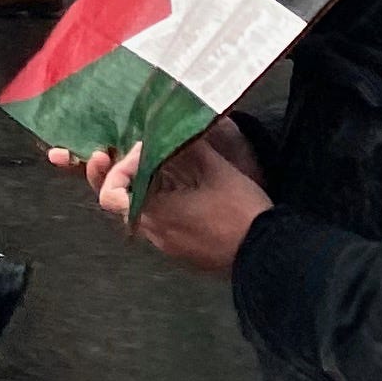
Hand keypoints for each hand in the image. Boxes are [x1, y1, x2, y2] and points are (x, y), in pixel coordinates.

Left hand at [49, 125, 270, 277]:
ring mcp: (168, 245)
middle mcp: (154, 233)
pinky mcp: (184, 250)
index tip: (138, 149)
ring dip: (138, 186)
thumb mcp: (215, 168)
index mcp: (153, 212)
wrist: (271, 256)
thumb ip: (186, 144)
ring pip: (139, 211)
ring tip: (146, 162)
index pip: (111, 191)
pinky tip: (171, 185)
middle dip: (114, 174)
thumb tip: (171, 123)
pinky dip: (156, 202)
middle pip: (119, 201)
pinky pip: (159, 223)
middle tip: (110, 153)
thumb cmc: (241, 212)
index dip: (117, 166)